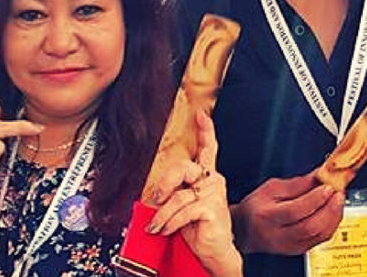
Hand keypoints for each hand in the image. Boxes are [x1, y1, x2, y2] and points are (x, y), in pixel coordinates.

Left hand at [144, 112, 241, 275]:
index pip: (208, 149)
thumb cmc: (196, 230)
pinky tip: (165, 229)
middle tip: (155, 198)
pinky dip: (169, 222)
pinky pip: (183, 210)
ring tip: (156, 225)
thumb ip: (171, 193)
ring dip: (162, 214)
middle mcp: (212, 181)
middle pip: (182, 167)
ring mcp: (214, 194)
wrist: (212, 252)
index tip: (201, 114)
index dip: (206, 130)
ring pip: (178, 196)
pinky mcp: (212, 208)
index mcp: (206, 177)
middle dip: (164, 183)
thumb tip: (152, 193)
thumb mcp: (180, 207)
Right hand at [229, 171, 343, 255]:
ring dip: (334, 216)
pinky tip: (334, 212)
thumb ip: (296, 184)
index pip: (295, 210)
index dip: (315, 199)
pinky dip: (332, 225)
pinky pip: (321, 240)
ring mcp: (289, 246)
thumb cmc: (256, 208)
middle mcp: (277, 235)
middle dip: (330, 208)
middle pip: (310, 226)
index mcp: (267, 216)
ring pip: (319, 235)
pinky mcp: (299, 250)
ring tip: (338, 200)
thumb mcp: (270, 189)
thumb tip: (318, 176)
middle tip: (338, 193)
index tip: (328, 186)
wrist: (245, 231)